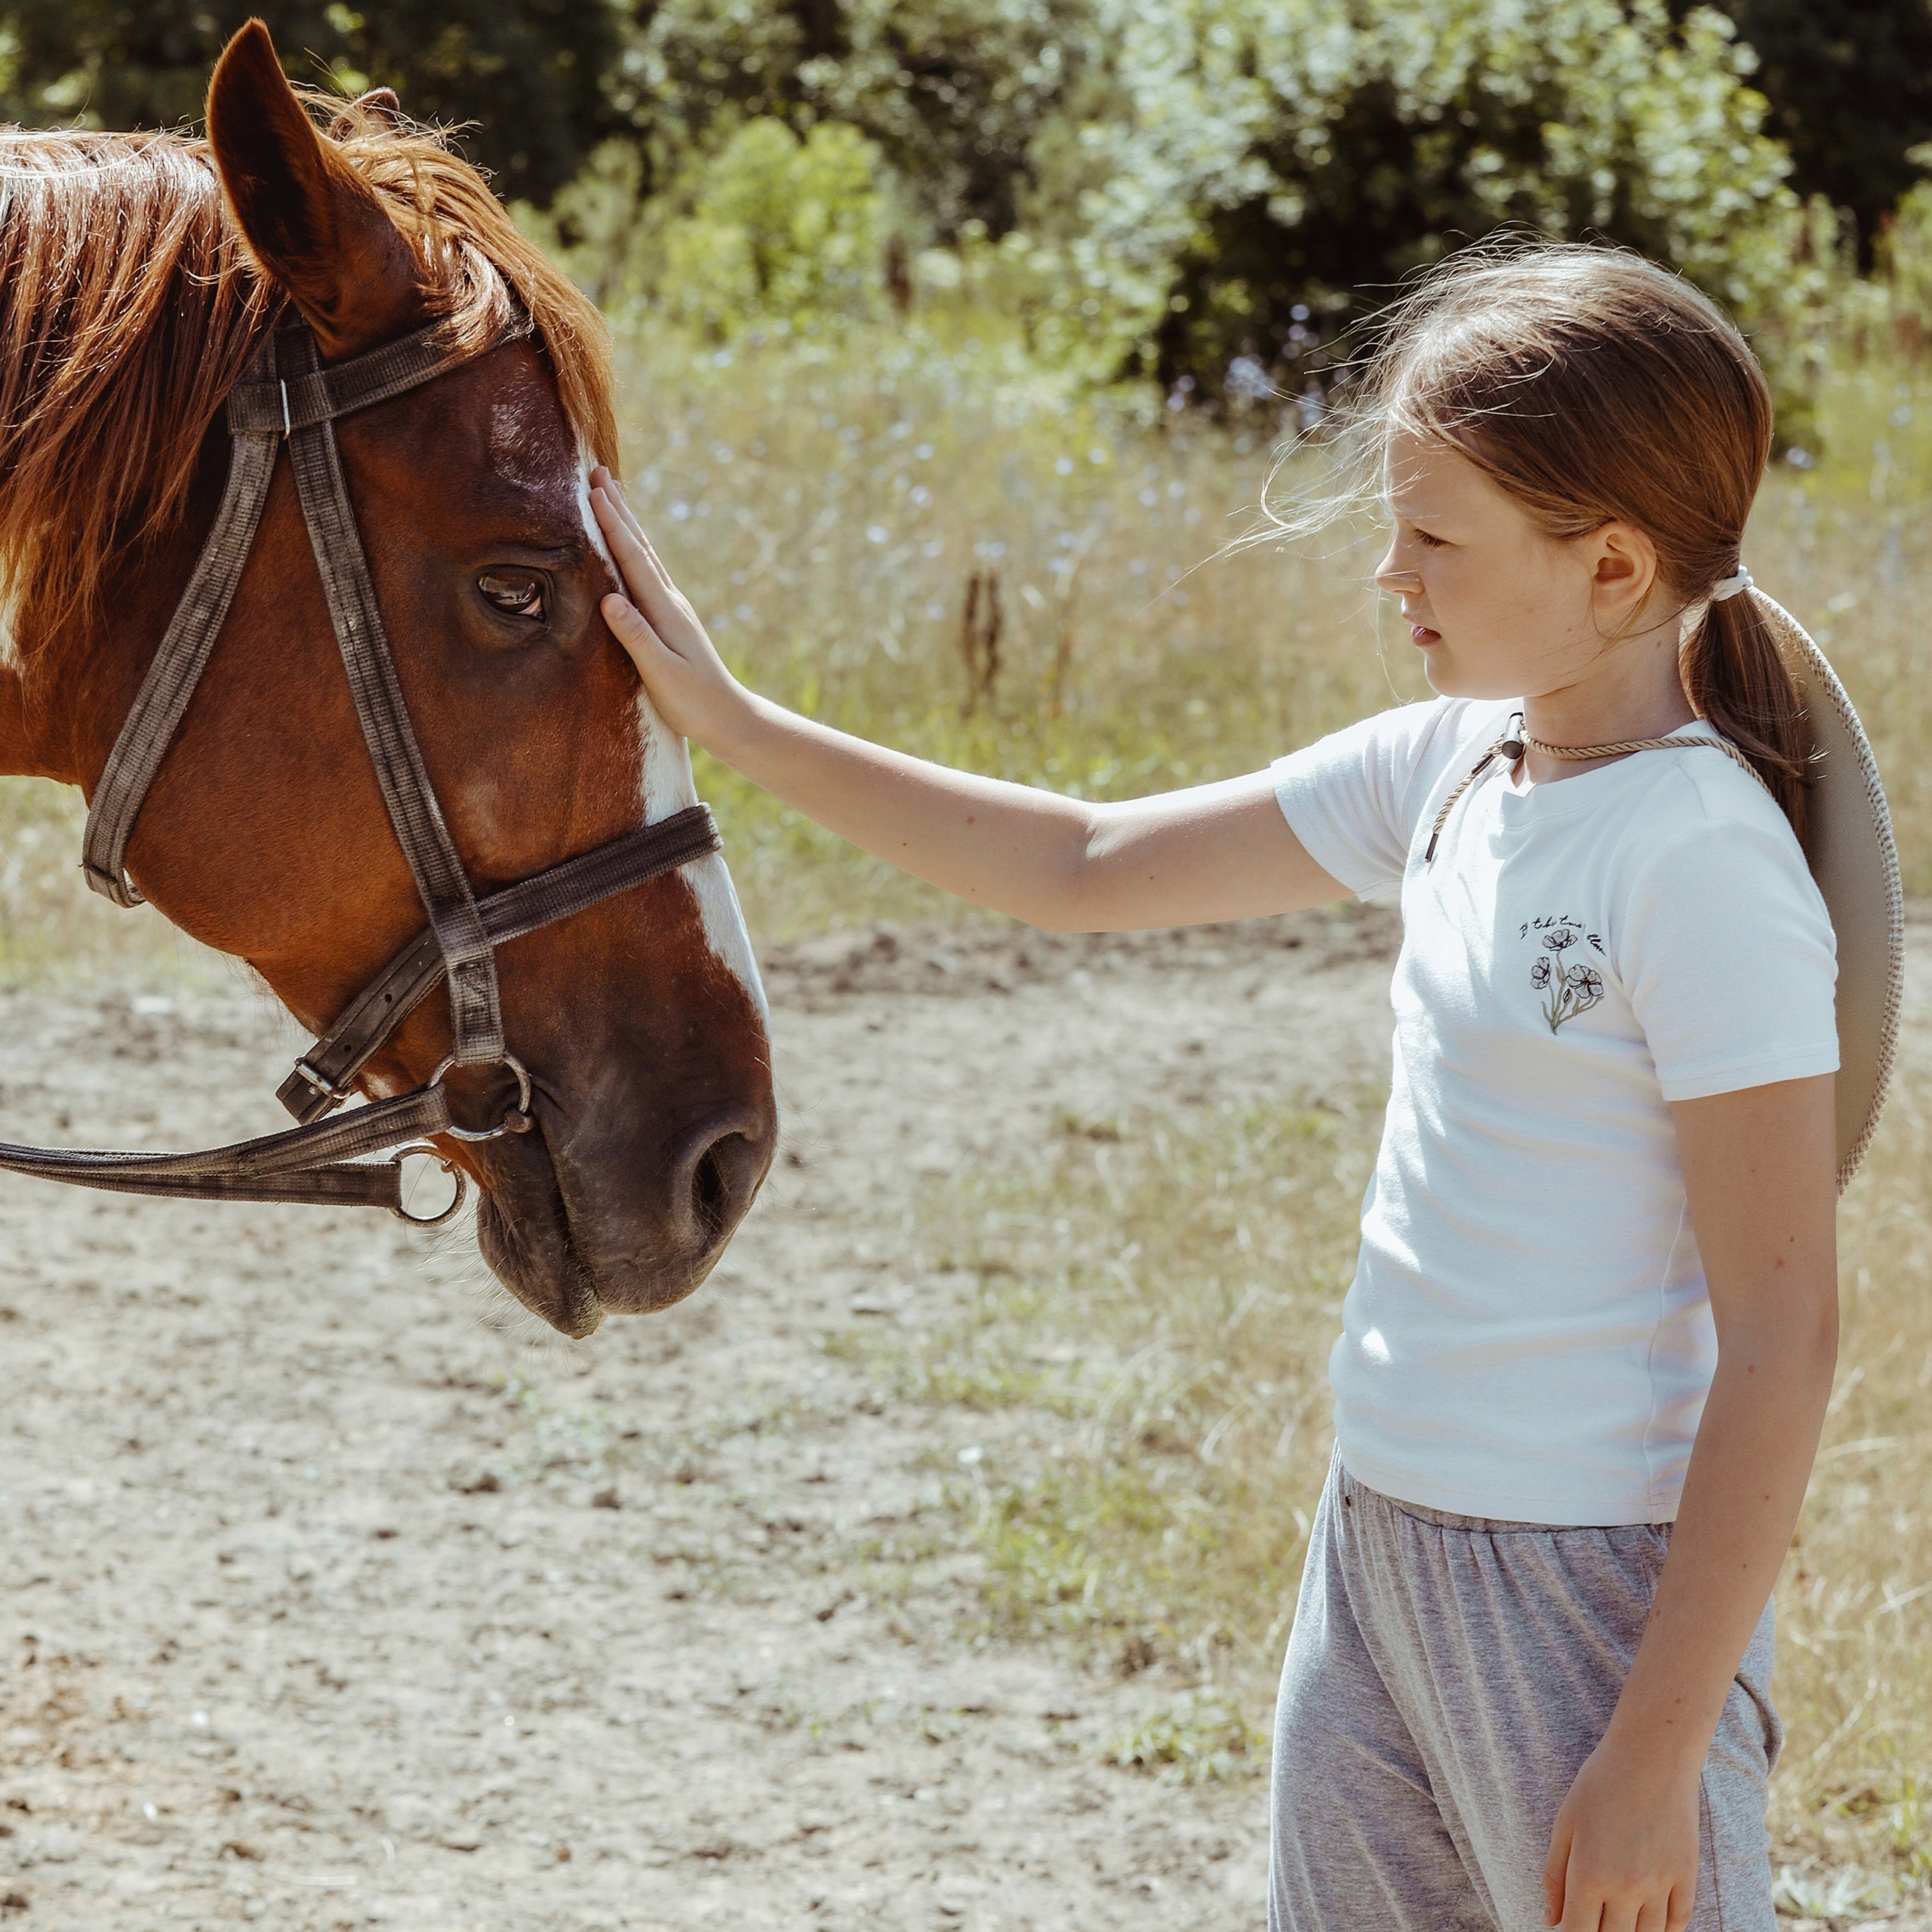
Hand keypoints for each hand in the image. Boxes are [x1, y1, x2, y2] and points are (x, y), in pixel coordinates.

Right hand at [588, 466, 748, 747]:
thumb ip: (636, 636)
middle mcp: (670, 601)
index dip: (612, 525)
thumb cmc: (692, 701)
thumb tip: (610, 599)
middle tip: (599, 473)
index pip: (633, 558)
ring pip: (646, 555)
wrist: (728, 717)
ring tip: (613, 494)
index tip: (594, 492)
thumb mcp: (661, 673)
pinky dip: (635, 549)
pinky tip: (631, 546)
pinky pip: (648, 572)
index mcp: (664, 610)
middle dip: (619, 509)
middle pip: (641, 545)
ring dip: (628, 523)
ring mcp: (672, 608)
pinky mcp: (671, 619)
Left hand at [1543, 1733, 1699, 1931]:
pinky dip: (1665, 1928)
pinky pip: (1679, 1922)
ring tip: (1622, 1916)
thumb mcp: (1565, 1824)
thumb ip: (1555, 1877)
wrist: (1652, 1755)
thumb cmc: (1600, 1784)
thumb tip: (1550, 1921)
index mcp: (1588, 1875)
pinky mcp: (1687, 1876)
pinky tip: (1651, 1918)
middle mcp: (1625, 1888)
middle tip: (1597, 1916)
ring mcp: (1660, 1885)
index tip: (1571, 1925)